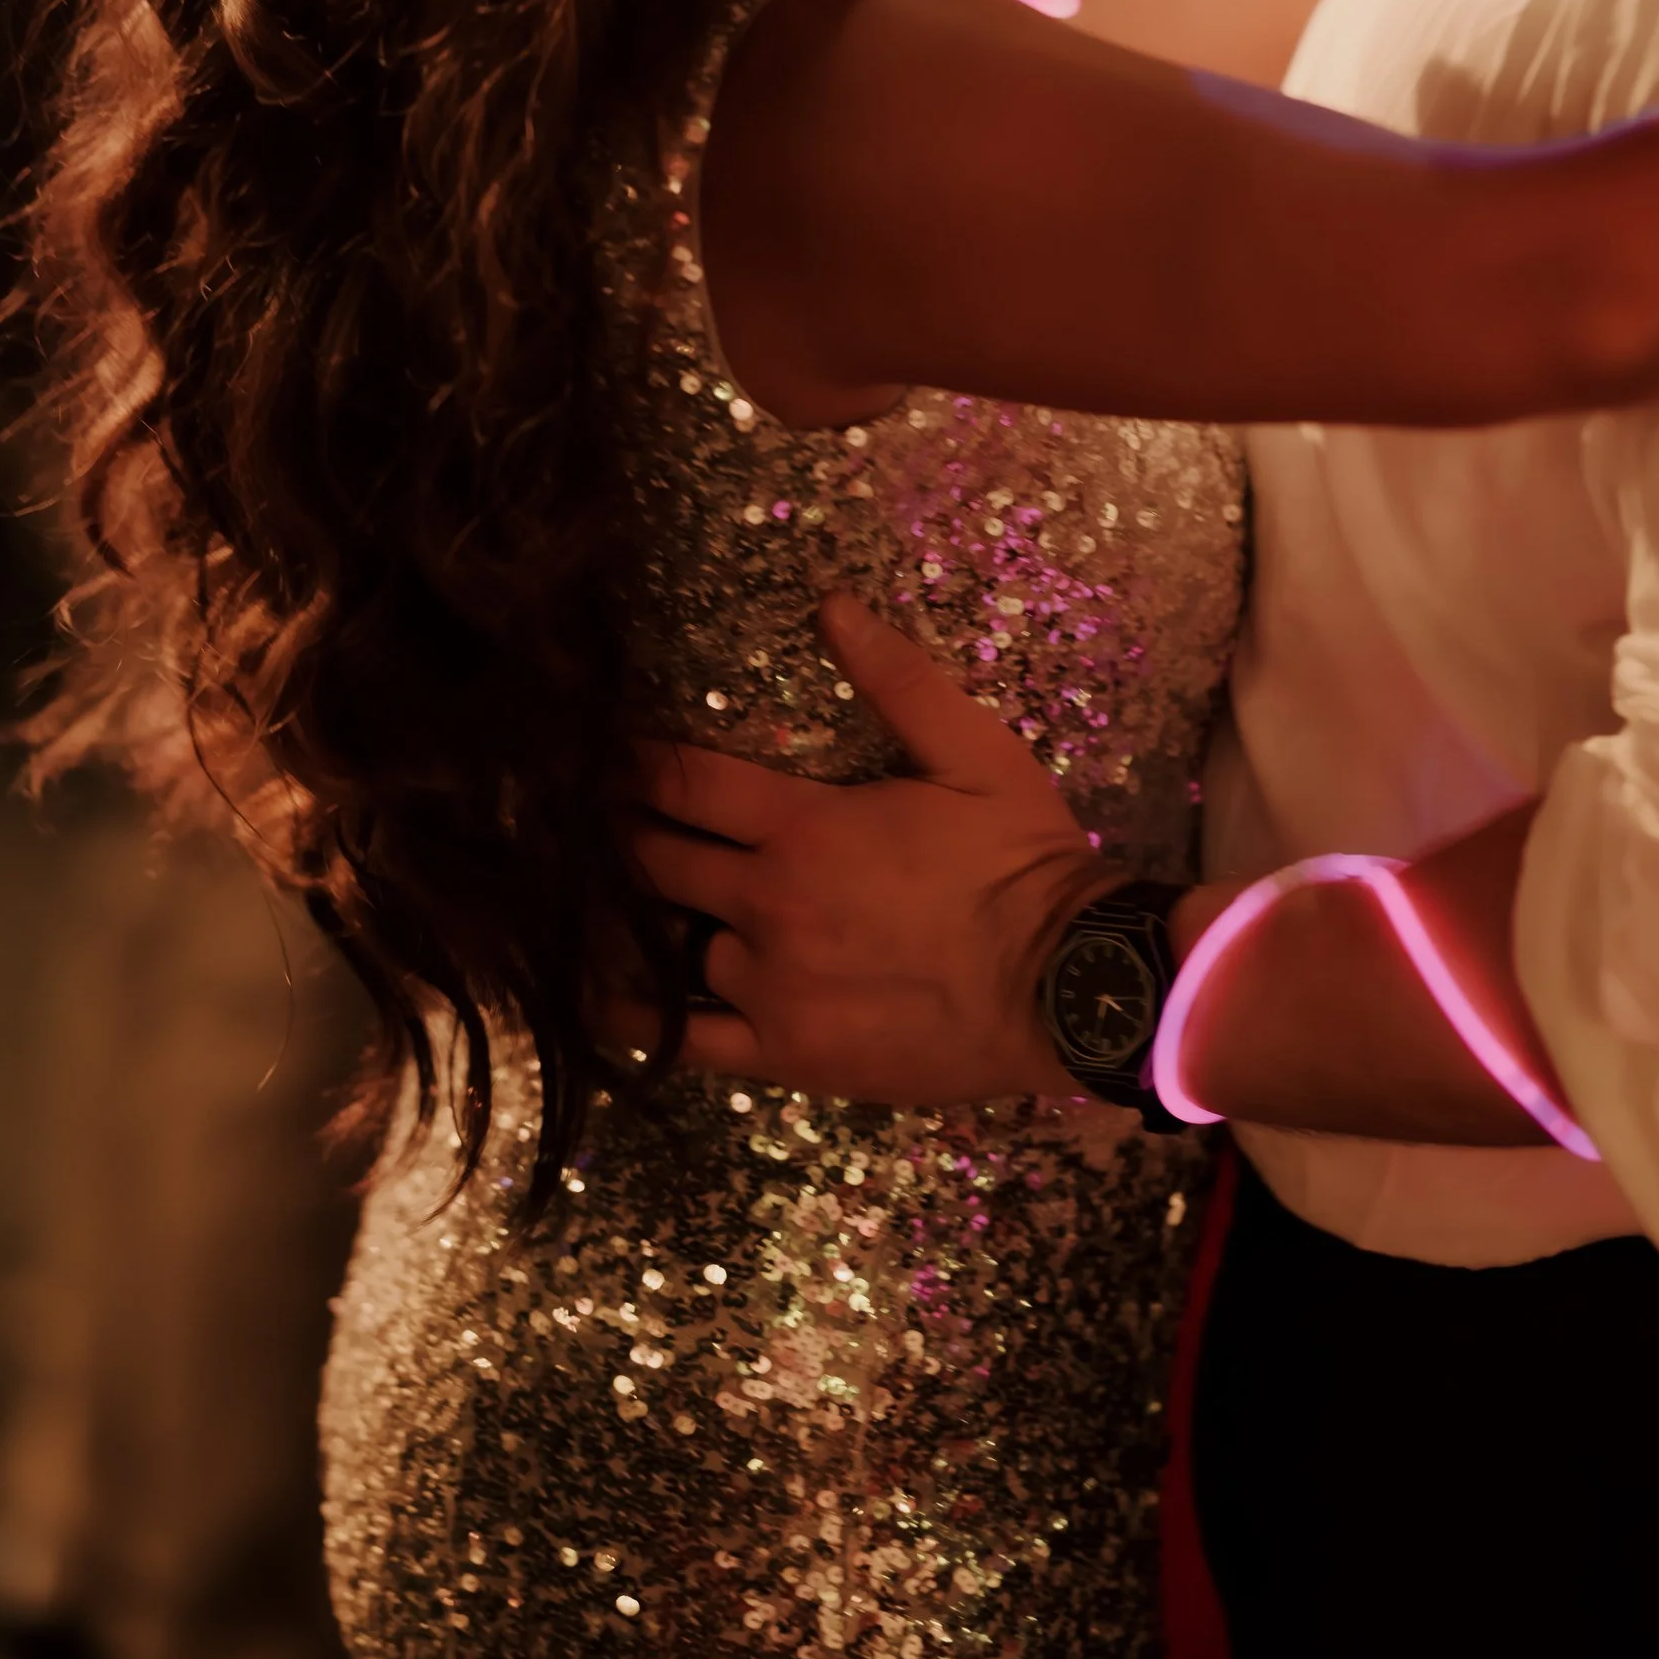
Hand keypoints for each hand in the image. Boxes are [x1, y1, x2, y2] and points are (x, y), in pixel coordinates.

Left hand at [618, 594, 1114, 1102]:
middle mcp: (768, 905)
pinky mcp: (786, 1052)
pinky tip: (605, 1000)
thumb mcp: (977, 755)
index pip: (685, 782)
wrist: (1068, 989)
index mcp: (805, 828)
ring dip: (642, 922)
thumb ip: (898, 681)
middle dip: (621, 835)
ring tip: (611, 905)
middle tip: (590, 823)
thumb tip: (830, 605)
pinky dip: (639, 1018)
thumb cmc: (1022, 862)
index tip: (599, 753)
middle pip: (659, 862)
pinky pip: (685, 1039)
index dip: (633, 762)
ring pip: (670, 948)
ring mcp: (771, 986)